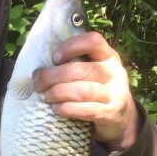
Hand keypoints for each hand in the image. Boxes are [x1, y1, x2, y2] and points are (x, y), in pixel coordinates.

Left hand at [34, 31, 141, 150]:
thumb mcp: (91, 70)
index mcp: (108, 55)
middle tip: (39, 84)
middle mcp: (114, 72)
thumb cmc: (95, 87)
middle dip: (52, 77)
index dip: (71, 46)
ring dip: (58, 93)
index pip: (93, 41)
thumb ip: (72, 64)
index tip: (54, 58)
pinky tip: (56, 108)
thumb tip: (37, 71)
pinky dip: (67, 109)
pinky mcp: (109, 113)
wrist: (119, 114)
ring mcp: (114, 93)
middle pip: (80, 70)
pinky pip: (86, 110)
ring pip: (82, 91)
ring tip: (46, 96)